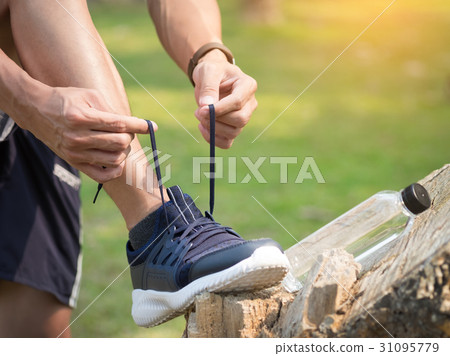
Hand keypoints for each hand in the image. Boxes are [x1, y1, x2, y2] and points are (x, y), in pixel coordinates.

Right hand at [13, 86, 154, 182]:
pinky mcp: (74, 162)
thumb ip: (112, 109)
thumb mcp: (89, 95)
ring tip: (119, 142)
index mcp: (82, 117)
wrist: (35, 110)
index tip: (152, 127)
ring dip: (124, 151)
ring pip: (115, 158)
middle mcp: (78, 137)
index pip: (120, 124)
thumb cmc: (66, 99)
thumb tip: (133, 124)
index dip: (140, 125)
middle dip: (130, 136)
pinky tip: (117, 159)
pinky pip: (103, 175)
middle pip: (121, 142)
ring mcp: (76, 152)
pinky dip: (116, 169)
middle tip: (127, 130)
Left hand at [193, 49, 256, 148]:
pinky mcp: (234, 127)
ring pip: (233, 132)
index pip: (238, 102)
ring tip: (199, 115)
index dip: (219, 109)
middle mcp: (250, 103)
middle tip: (198, 112)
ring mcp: (244, 117)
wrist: (211, 77)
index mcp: (248, 85)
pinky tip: (203, 128)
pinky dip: (214, 139)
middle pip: (240, 120)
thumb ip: (208, 87)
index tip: (201, 109)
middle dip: (217, 120)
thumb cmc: (212, 70)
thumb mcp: (208, 71)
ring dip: (213, 128)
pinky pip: (227, 142)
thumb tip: (206, 106)